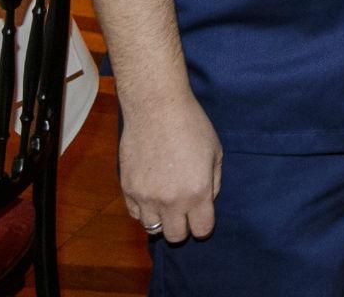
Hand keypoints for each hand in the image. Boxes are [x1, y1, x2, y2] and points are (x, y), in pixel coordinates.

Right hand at [120, 92, 222, 243]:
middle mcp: (171, 201)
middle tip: (183, 210)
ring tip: (165, 200)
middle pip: (176, 236)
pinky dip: (144, 209)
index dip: (203, 225)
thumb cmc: (191, 125)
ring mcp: (146, 197)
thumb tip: (206, 201)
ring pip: (153, 228)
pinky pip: (135, 213)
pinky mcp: (127, 189)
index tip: (201, 215)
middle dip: (182, 226)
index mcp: (197, 192)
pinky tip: (150, 192)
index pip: (202, 231)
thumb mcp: (215, 151)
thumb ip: (213, 182)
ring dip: (161, 218)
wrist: (156, 107)